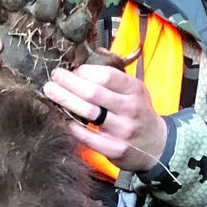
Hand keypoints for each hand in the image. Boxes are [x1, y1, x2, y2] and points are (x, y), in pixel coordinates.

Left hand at [43, 64, 166, 174]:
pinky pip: (88, 137)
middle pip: (93, 93)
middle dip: (69, 83)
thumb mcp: (135, 91)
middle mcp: (130, 108)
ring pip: (88, 113)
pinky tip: (64, 119)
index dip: (85, 71)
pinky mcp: (115, 149)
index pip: (107, 75)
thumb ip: (115, 76)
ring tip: (51, 92)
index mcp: (135, 90)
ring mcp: (123, 130)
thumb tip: (91, 57)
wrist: (156, 146)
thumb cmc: (138, 113)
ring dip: (65, 100)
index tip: (73, 71)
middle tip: (54, 77)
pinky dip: (73, 127)